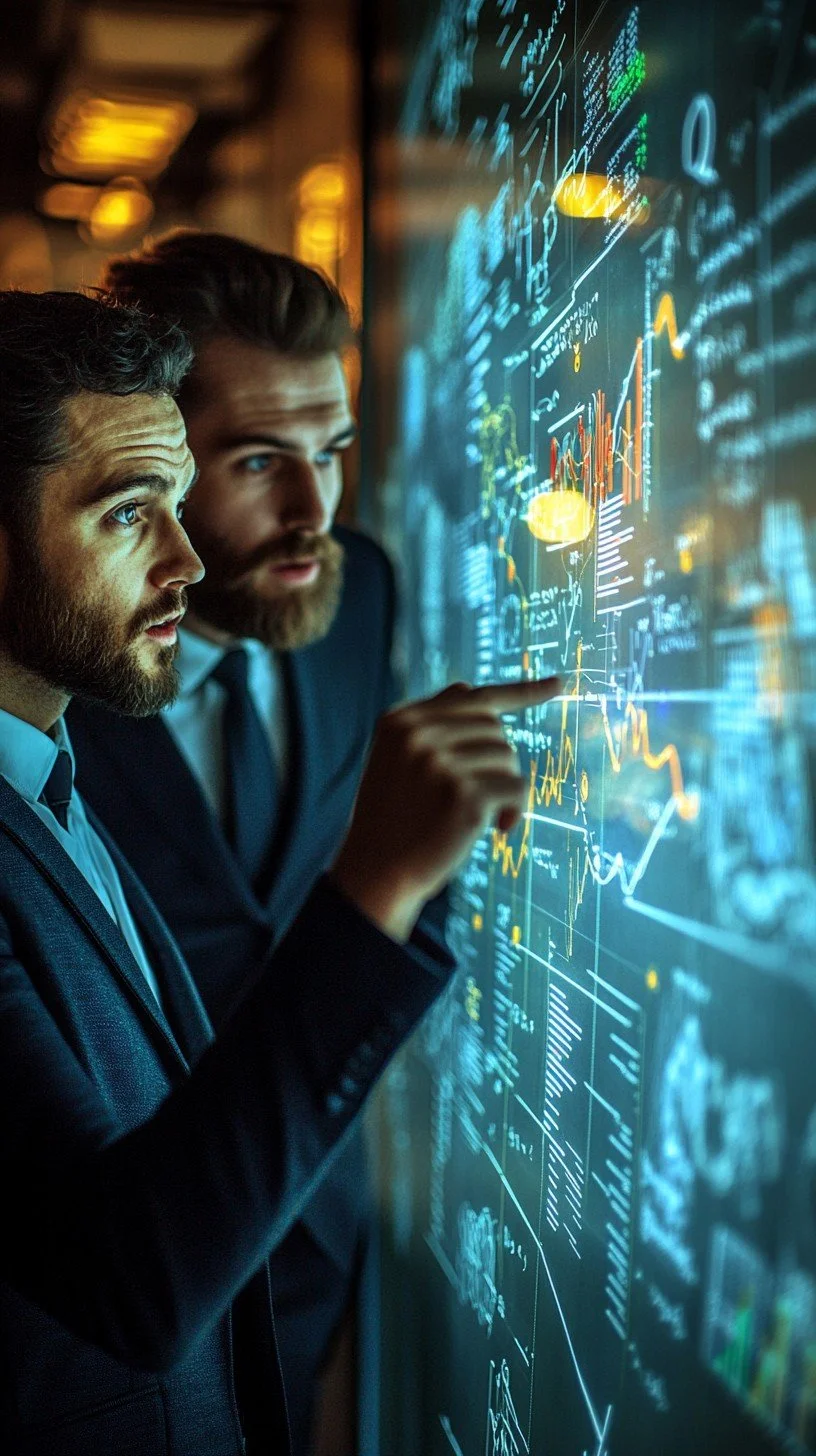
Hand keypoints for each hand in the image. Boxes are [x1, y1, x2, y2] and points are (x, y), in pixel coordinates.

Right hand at [330, 676, 560, 939]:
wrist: (376, 874)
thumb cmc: (392, 820)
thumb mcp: (396, 760)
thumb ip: (430, 725)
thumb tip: (470, 686)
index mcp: (400, 720)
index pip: (470, 695)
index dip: (519, 692)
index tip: (558, 684)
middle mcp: (418, 733)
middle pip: (493, 727)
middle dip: (497, 761)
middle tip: (479, 795)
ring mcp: (440, 762)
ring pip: (508, 757)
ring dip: (504, 789)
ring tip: (480, 816)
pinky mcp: (464, 794)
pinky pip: (517, 789)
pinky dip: (515, 812)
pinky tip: (496, 829)